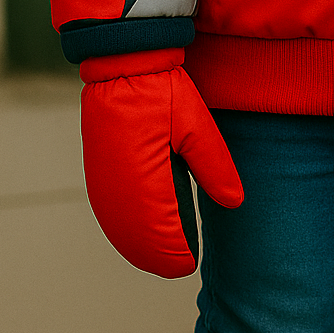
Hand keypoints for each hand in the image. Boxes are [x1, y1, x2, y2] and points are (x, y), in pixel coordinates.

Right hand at [80, 46, 243, 277]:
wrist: (123, 66)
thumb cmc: (163, 94)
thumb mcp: (197, 126)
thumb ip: (214, 168)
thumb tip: (234, 203)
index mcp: (143, 183)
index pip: (160, 236)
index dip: (176, 255)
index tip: (192, 264)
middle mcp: (117, 191)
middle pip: (137, 241)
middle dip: (159, 257)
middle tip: (183, 266)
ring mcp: (103, 184)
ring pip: (121, 230)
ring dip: (141, 246)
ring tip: (166, 256)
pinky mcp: (98, 173)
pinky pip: (111, 214)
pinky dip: (126, 230)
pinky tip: (141, 234)